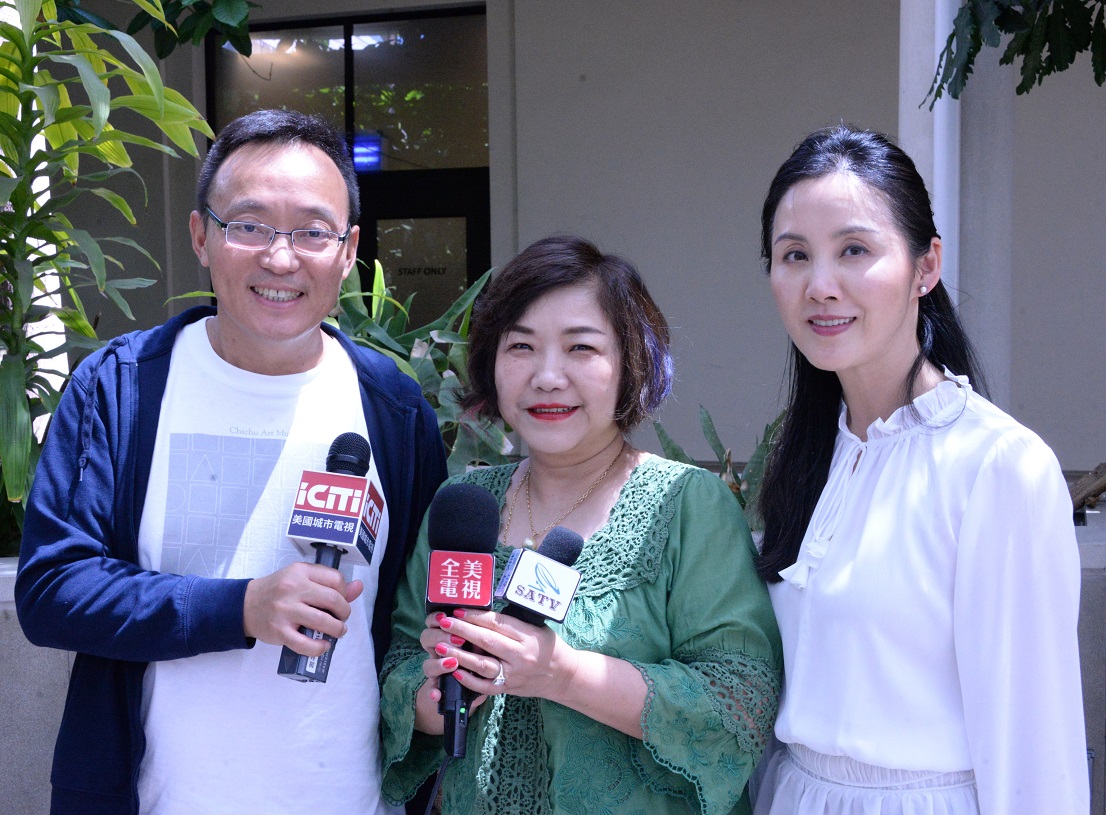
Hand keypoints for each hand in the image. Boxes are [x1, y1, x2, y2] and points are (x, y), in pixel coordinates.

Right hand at [243, 562, 362, 655]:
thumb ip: (328, 583)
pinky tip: (323, 645)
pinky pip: (305, 644)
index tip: (340, 600)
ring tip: (337, 631)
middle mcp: (293, 588)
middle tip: (341, 618)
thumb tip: (358, 587)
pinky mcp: (279, 631)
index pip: (335, 579)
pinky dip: (319, 648)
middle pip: (333, 599)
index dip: (345, 592)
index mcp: (300, 572)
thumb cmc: (277, 591)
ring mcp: (285, 610)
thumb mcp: (301, 579)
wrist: (244, 605)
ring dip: (337, 629)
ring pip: (323, 621)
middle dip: (344, 612)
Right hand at [413, 611, 492, 733]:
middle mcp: (438, 650)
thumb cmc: (486, 652)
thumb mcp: (484, 638)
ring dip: (438, 664)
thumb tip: (484, 614)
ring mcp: (438, 669)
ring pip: (428, 666)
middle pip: (426, 639)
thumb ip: (481, 627)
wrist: (481, 680)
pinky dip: (433, 692)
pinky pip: (433, 690)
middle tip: (459, 639)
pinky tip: (436, 695)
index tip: (449, 616)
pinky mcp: (440, 687)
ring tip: (453, 663)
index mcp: (447, 633)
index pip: (433, 620)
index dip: (435, 618)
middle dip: (440, 636)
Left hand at [431, 608, 580, 701]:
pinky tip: (454, 671)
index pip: (498, 623)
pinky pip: (485, 686)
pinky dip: (469, 680)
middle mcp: (520, 655)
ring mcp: (514, 674)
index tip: (458, 610)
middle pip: (487, 641)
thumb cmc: (548, 646)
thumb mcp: (536, 628)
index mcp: (528, 635)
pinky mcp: (508, 688)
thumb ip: (512, 623)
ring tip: (440, 646)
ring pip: (483, 665)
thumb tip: (482, 614)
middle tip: (444, 622)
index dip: (476, 616)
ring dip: (459, 655)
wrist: (563, 675)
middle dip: (462, 631)